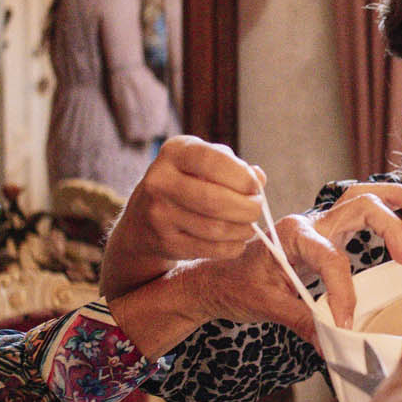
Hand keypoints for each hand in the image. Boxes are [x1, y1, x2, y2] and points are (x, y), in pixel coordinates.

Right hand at [101, 136, 267, 298]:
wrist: (143, 219)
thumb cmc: (187, 183)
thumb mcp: (204, 164)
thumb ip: (234, 167)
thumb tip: (259, 178)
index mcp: (174, 152)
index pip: (212, 161)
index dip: (241, 177)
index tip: (255, 187)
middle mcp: (160, 181)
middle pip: (214, 200)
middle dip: (247, 208)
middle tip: (257, 210)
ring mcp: (159, 213)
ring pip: (214, 228)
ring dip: (242, 230)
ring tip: (249, 227)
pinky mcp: (164, 242)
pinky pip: (208, 249)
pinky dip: (231, 247)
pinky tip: (236, 241)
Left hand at [171, 182, 401, 336]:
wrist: (218, 280)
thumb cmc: (236, 287)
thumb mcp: (263, 306)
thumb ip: (298, 320)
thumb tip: (330, 344)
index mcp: (292, 234)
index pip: (332, 260)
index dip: (343, 293)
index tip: (345, 323)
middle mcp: (310, 223)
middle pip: (357, 208)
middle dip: (386, 227)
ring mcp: (320, 226)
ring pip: (360, 199)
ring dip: (391, 199)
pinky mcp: (326, 235)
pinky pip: (358, 213)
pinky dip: (383, 207)